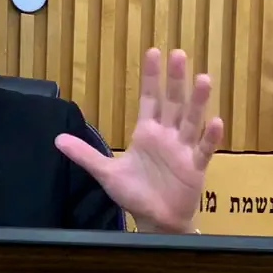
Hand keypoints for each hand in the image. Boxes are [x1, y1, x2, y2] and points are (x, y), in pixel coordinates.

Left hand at [55, 48, 222, 232]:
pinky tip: (215, 121)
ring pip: (191, 121)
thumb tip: (57, 139)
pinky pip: (204, 150)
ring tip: (203, 80)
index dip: (151, 77)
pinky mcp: (195, 167)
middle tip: (178, 54)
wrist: (156, 221)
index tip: (154, 52)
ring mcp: (183, 150)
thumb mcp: (106, 173)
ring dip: (197, 101)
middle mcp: (167, 136)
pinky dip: (210, 137)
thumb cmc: (134, 193)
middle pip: (172, 103)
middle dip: (175, 80)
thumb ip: (84, 154)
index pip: (149, 99)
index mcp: (146, 133)